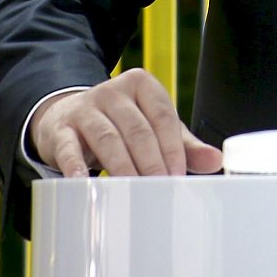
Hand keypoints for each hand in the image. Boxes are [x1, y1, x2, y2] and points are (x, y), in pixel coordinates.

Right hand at [30, 68, 223, 178]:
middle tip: (160, 188)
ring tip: (133, 190)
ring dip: (123, 167)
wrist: (65, 115)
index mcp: (142, 86)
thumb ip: (183, 144)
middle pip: (138, 129)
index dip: (173, 148)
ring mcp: (85, 108)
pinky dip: (76, 165)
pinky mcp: (61, 129)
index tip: (178, 175)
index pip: (163, 116)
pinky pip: (69, 148)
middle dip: (151, 162)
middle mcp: (113, 92)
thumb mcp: (152, 127)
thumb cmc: (119, 124)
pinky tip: (83, 181)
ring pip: (108, 138)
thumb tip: (215, 160)